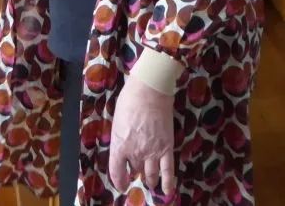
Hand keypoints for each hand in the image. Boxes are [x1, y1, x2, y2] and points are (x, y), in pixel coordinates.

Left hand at [109, 73, 174, 196]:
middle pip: (135, 169)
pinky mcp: (166, 149)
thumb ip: (120, 137)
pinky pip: (168, 172)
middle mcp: (135, 153)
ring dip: (149, 179)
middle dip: (134, 171)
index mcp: (120, 145)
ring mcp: (152, 153)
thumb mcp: (117, 121)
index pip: (116, 171)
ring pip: (150, 174)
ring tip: (149, 181)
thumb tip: (124, 146)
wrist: (149, 93)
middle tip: (135, 171)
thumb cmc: (129, 101)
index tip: (121, 185)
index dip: (118, 181)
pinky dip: (167, 183)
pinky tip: (167, 191)